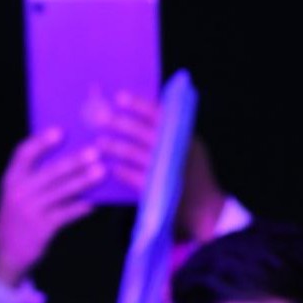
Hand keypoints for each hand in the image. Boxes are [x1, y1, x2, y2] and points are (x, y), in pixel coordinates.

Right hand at [0, 129, 104, 286]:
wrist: (4, 255)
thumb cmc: (16, 219)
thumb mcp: (16, 195)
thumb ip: (33, 178)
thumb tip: (68, 159)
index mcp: (10, 179)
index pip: (24, 154)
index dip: (42, 141)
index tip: (60, 132)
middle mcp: (18, 193)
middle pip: (50, 172)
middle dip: (75, 161)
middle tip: (95, 152)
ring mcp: (29, 211)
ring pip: (62, 192)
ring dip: (83, 181)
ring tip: (101, 173)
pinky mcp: (41, 228)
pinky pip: (66, 214)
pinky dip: (80, 208)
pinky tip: (92, 203)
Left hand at [95, 93, 233, 253]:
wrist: (203, 204)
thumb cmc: (191, 168)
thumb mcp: (188, 143)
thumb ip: (172, 128)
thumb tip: (143, 109)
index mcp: (183, 133)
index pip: (159, 114)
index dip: (138, 105)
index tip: (119, 97)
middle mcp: (175, 148)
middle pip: (142, 131)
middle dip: (120, 123)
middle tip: (100, 118)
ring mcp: (166, 169)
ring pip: (135, 153)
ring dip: (115, 146)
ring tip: (99, 142)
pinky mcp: (157, 188)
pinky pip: (134, 177)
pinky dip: (122, 171)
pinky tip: (111, 168)